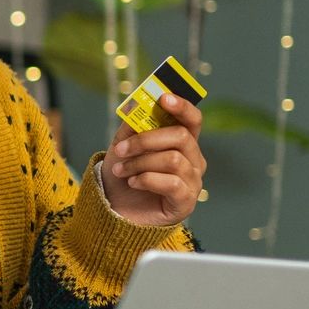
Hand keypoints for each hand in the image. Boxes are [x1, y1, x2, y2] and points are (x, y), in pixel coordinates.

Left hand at [102, 90, 204, 227]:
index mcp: (182, 142)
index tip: (163, 97)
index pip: (192, 119)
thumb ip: (132, 126)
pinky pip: (172, 183)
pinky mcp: (186, 202)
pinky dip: (146, 179)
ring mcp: (193, 182)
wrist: (114, 211)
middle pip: (181, 136)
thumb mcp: (122, 146)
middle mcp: (193, 160)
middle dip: (146, 140)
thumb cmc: (123, 176)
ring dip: (140, 163)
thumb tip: (136, 106)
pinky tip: (133, 183)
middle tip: (120, 150)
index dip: (182, 106)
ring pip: (172, 159)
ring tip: (121, 170)